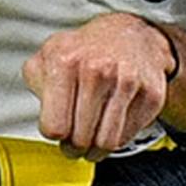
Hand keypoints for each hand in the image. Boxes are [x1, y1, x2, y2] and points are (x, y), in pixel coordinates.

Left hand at [24, 12, 179, 156]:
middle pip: (80, 139)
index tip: (58, 129)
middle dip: (74, 146)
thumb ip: (35, 83)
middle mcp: (96, 70)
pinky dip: (118, 138)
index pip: (54, 127)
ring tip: (92, 140)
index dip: (54, 133)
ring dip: (96, 150)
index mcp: (64, 61)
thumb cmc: (85, 51)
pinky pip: (128, 137)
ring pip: (106, 143)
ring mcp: (127, 81)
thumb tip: (42, 115)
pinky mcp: (150, 94)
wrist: (130, 35)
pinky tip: (112, 124)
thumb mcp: (48, 56)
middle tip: (75, 141)